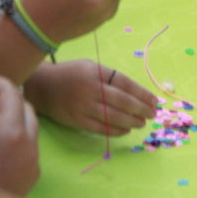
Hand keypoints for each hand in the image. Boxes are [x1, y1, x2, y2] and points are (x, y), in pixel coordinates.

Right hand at [0, 72, 40, 195]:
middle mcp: (30, 148)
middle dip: (6, 98)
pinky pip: (26, 148)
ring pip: (28, 129)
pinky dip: (13, 137)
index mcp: (13, 133)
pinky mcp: (30, 179)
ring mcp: (33, 165)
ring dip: (10, 118)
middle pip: (26, 109)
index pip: (12, 94)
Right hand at [23, 60, 156, 134]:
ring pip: (113, 117)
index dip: (142, 94)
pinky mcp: (77, 120)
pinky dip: (115, 130)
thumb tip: (136, 93)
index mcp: (96, 72)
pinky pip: (101, 128)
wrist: (42, 86)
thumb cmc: (71, 74)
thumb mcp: (90, 67)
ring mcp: (83, 106)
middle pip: (122, 102)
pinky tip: (126, 130)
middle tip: (152, 114)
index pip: (125, 83)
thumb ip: (109, 77)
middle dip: (141, 109)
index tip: (154, 101)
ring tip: (142, 123)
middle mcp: (90, 88)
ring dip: (131, 121)